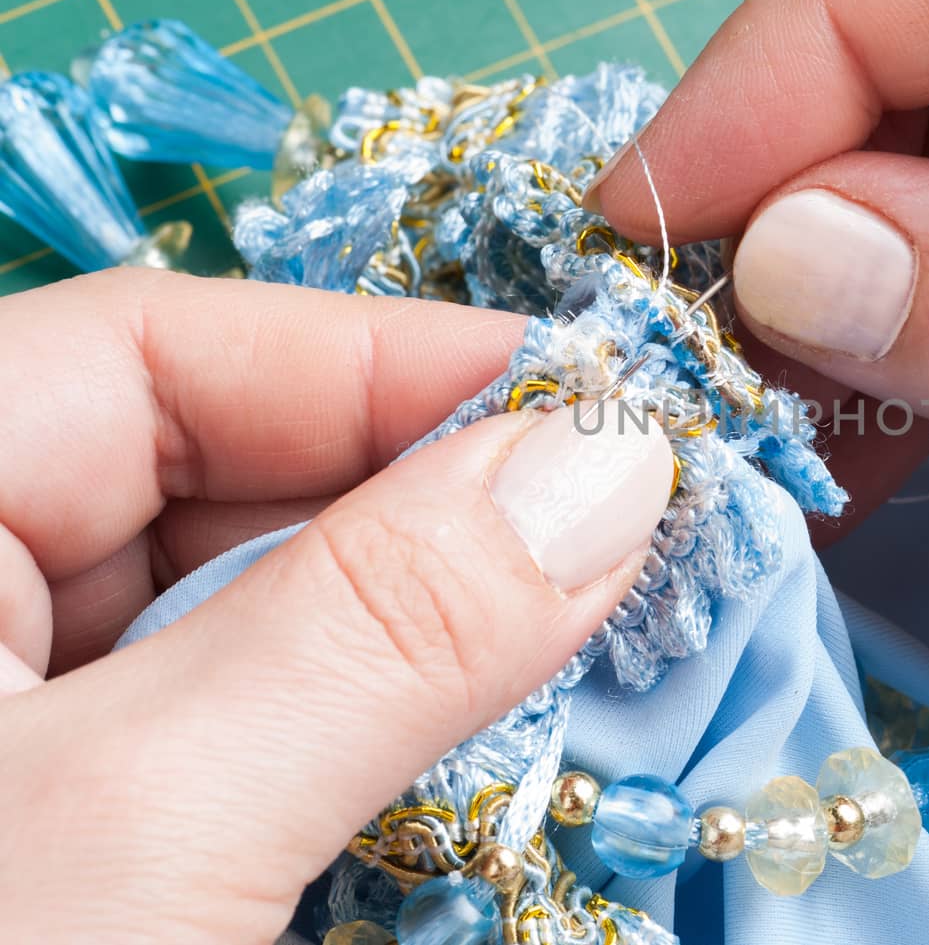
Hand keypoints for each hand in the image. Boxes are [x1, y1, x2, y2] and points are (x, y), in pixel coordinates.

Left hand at [0, 270, 673, 942]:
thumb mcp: (144, 821)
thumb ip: (378, 625)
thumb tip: (614, 462)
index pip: (153, 350)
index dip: (389, 363)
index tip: (596, 412)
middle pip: (215, 484)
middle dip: (422, 518)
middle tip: (617, 552)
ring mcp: (7, 721)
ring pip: (240, 618)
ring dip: (406, 642)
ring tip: (573, 653)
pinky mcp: (61, 828)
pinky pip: (228, 734)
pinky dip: (350, 739)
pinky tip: (456, 758)